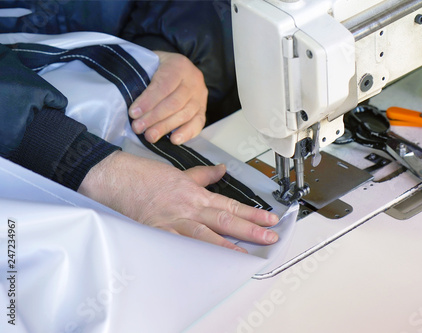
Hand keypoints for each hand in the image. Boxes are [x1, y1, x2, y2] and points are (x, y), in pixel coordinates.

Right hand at [78, 151, 278, 251]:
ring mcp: (173, 221)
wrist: (116, 177)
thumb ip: (204, 175)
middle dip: (250, 230)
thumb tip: (221, 170)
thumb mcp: (180, 173)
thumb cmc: (145, 176)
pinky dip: (191, 255)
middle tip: (269, 237)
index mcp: (195, 194)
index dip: (252, 213)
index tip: (270, 220)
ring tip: (245, 255)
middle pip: (224, 220)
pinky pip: (178, 246)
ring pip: (205, 235)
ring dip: (226, 246)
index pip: (230, 205)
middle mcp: (188, 207)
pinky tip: (205, 264)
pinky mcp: (157, 232)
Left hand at [129, 51, 207, 144]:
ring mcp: (200, 96)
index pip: (164, 86)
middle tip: (138, 127)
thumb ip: (143, 78)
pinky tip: (174, 140)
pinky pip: (198, 123)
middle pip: (174, 103)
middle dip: (154, 117)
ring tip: (150, 136)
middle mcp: (194, 80)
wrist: (179, 67)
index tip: (133, 113)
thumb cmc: (158, 68)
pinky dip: (186, 133)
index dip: (148, 101)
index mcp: (179, 65)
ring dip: (165, 127)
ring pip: (185, 114)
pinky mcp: (203, 109)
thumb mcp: (150, 63)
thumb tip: (131, 102)